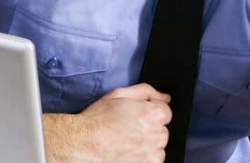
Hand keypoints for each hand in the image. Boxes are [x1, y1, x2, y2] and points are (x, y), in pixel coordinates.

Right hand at [44, 83, 170, 162]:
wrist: (84, 143)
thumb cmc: (98, 120)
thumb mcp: (118, 94)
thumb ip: (146, 92)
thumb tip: (164, 97)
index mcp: (152, 115)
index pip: (165, 111)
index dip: (149, 111)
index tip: (136, 115)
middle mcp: (157, 135)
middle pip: (161, 129)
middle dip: (149, 127)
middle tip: (128, 127)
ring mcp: (153, 154)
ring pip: (157, 146)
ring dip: (147, 143)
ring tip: (126, 140)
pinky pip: (152, 159)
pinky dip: (143, 156)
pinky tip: (127, 150)